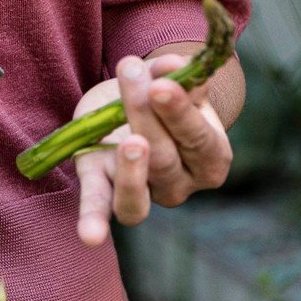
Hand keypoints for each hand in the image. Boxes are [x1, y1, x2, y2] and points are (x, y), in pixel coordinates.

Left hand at [74, 52, 232, 246]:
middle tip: (130, 74)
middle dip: (146, 115)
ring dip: (132, 172)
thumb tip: (177, 64)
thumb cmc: (164, 96)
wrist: (139, 106)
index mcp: (210, 158)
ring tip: (131, 143)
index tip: (162, 85)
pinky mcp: (104, 187)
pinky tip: (90, 236)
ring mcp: (144, 193)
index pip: (199, 139)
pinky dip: (94, 223)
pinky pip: (100, 209)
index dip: (180, 113)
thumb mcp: (172, 80)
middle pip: (164, 159)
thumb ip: (175, 73)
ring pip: (138, 198)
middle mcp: (180, 185)